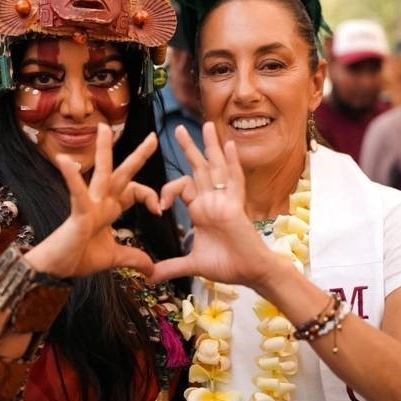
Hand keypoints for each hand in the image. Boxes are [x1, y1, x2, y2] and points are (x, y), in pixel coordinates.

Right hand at [24, 124, 160, 278]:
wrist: (56, 270)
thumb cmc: (78, 259)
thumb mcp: (114, 258)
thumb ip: (133, 258)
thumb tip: (152, 270)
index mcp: (110, 208)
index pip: (135, 191)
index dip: (151, 196)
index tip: (159, 210)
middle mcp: (101, 201)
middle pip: (123, 174)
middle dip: (139, 155)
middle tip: (153, 137)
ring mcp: (89, 204)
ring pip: (101, 173)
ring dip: (103, 150)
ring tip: (103, 128)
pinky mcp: (77, 212)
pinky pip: (76, 192)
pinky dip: (71, 176)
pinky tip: (64, 160)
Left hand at [148, 123, 273, 287]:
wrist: (250, 273)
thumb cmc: (227, 266)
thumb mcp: (192, 264)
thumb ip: (171, 267)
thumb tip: (149, 276)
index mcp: (202, 210)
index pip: (183, 187)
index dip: (167, 191)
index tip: (159, 207)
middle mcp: (213, 201)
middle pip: (200, 168)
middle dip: (189, 148)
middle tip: (177, 128)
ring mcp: (225, 201)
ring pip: (217, 167)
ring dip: (211, 146)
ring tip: (206, 124)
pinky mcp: (236, 207)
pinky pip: (235, 181)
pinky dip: (232, 163)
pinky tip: (229, 146)